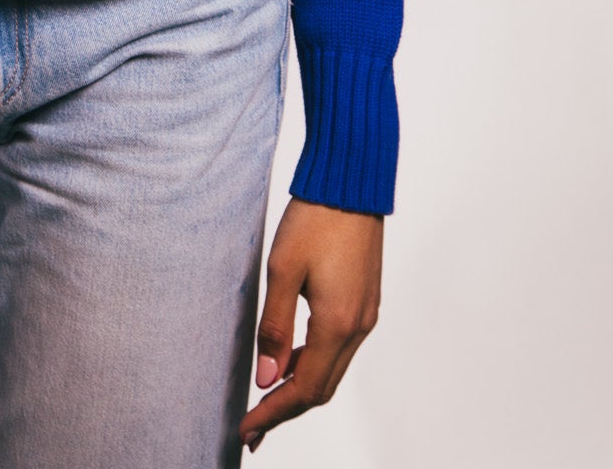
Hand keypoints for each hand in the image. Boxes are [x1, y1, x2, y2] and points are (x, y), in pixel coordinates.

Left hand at [239, 197, 382, 449]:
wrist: (352, 183)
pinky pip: (338, 348)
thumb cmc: (315, 218)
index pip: (305, 389)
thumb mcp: (283, 269)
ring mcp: (365, 315)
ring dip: (300, 387)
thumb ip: (274, 326)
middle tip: (253, 425)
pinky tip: (288, 356)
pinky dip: (312, 362)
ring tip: (266, 396)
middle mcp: (357, 327)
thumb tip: (267, 378)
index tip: (247, 430)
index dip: (274, 413)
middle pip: (322, 388)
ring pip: (332, 369)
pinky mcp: (364, 301)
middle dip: (286, 409)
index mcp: (337, 324)